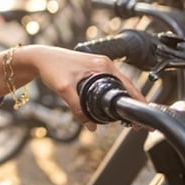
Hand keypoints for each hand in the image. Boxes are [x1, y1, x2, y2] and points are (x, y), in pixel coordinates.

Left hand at [24, 45, 145, 130]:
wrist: (40, 58)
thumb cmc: (51, 67)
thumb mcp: (64, 89)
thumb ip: (77, 108)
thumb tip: (91, 126)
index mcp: (102, 65)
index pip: (128, 85)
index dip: (138, 101)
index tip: (144, 117)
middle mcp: (104, 63)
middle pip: (127, 85)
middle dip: (135, 102)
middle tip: (138, 123)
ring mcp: (100, 65)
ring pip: (119, 84)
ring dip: (125, 98)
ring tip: (130, 117)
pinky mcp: (93, 69)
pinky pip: (110, 83)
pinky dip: (115, 93)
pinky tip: (115, 104)